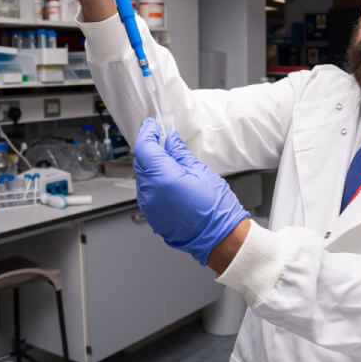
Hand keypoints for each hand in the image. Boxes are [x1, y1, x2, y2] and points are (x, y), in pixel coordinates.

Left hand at [133, 118, 250, 264]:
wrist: (219, 236)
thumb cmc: (215, 208)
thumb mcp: (200, 171)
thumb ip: (180, 153)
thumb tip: (171, 141)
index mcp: (163, 177)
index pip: (145, 147)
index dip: (147, 132)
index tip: (151, 125)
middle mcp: (150, 192)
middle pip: (141, 161)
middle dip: (149, 148)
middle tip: (161, 138)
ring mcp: (148, 205)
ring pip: (143, 177)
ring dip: (152, 165)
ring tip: (169, 160)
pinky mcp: (151, 214)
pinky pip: (147, 191)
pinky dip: (154, 181)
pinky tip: (169, 179)